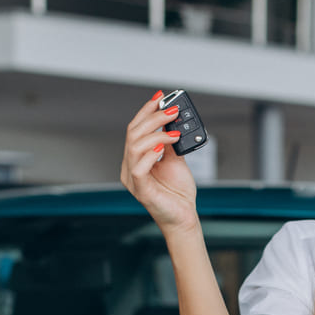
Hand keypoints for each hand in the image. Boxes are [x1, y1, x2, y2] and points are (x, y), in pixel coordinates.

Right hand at [119, 90, 198, 237]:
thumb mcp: (175, 160)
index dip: (146, 111)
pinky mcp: (141, 191)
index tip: (160, 97)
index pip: (135, 129)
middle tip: (172, 110)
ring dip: (156, 133)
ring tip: (174, 131)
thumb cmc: (178, 193)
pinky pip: (139, 168)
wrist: (184, 217)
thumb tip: (172, 121)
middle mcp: (130, 167)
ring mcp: (133, 179)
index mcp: (136, 158)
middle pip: (133, 134)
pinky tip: (163, 148)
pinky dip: (150, 154)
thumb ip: (170, 142)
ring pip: (134, 146)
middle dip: (153, 118)